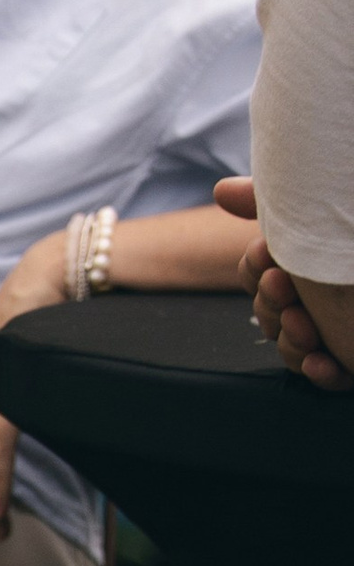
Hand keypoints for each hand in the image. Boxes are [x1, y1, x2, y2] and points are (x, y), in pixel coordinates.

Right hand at [232, 177, 353, 393]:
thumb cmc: (353, 232)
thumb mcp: (323, 211)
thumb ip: (275, 200)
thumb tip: (224, 191)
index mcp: (306, 259)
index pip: (259, 271)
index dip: (256, 269)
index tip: (269, 256)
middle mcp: (317, 294)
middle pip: (268, 311)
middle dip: (270, 302)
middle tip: (283, 285)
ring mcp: (336, 328)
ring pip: (290, 346)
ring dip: (290, 338)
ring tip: (303, 324)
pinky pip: (327, 375)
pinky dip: (321, 372)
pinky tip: (326, 361)